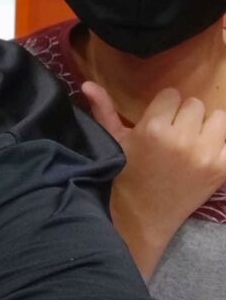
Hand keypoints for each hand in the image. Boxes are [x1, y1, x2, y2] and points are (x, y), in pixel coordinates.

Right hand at [82, 81, 225, 277]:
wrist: (143, 216)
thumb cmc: (126, 173)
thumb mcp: (114, 139)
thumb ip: (104, 108)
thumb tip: (87, 83)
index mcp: (153, 128)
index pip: (172, 94)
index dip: (165, 106)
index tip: (159, 120)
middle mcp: (181, 138)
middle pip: (195, 104)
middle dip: (185, 115)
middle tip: (175, 131)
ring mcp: (205, 155)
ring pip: (218, 118)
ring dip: (207, 126)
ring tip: (193, 140)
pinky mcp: (221, 170)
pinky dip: (220, 145)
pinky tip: (205, 154)